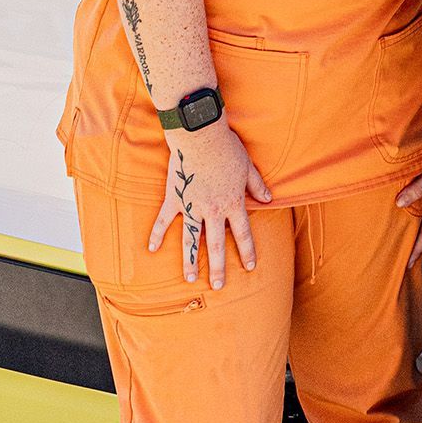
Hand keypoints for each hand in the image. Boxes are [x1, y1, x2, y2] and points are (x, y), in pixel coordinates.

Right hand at [149, 120, 271, 289]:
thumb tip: (269, 199)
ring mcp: (192, 206)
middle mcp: (213, 210)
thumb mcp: (247, 166)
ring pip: (191, 239)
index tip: (250, 267)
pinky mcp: (175, 199)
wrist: (201, 136)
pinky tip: (152, 249)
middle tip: (217, 286)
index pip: (243, 233)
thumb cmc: (227, 148)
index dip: (247, 251)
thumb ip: (257, 186)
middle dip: (218, 267)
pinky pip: (164, 220)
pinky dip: (157, 234)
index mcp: (233, 203)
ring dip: (190, 260)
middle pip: (217, 245)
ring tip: (189, 279)